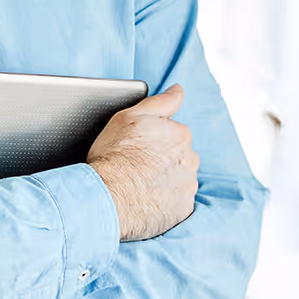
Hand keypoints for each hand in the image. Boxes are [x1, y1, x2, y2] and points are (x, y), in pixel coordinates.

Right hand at [87, 84, 198, 241]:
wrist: (108, 196)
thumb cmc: (114, 155)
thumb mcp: (129, 116)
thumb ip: (160, 102)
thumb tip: (178, 90)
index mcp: (180, 134)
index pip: (172, 133)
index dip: (151, 140)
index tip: (135, 148)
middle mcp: (190, 159)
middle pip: (178, 156)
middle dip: (162, 160)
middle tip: (136, 166)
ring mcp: (188, 185)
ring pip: (179, 179)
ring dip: (164, 180)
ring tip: (139, 184)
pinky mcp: (183, 208)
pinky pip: (177, 202)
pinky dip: (165, 200)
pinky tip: (146, 199)